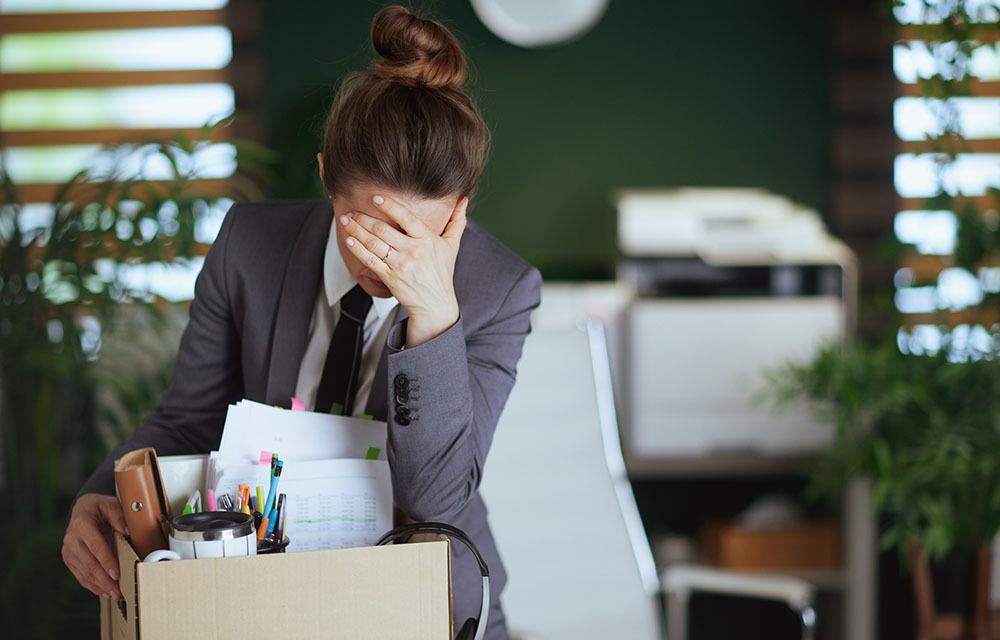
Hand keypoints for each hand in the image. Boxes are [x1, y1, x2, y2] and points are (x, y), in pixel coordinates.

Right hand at [62, 493, 128, 600]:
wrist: (81, 509)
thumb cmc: (99, 508)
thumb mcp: (110, 505)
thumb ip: (119, 517)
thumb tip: (130, 531)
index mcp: (82, 525)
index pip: (96, 546)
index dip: (106, 561)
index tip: (116, 574)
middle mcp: (71, 539)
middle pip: (90, 564)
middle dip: (105, 580)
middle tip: (119, 592)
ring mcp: (68, 551)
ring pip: (85, 573)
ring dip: (100, 586)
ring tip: (115, 595)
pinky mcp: (69, 560)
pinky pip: (80, 575)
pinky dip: (93, 585)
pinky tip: (104, 592)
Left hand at [341, 194, 467, 346]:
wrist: (435, 304)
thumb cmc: (442, 273)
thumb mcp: (452, 246)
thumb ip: (457, 221)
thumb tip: (462, 201)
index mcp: (428, 240)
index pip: (406, 218)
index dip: (389, 206)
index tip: (375, 197)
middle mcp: (413, 251)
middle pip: (384, 230)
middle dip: (364, 218)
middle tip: (352, 210)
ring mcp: (400, 265)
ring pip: (374, 243)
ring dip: (356, 230)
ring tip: (346, 220)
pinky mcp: (390, 277)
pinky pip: (370, 260)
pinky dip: (358, 249)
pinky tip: (349, 240)